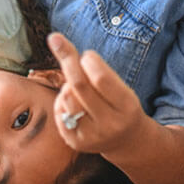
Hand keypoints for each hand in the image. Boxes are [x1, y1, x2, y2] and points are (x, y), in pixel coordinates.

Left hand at [47, 32, 145, 157]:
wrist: (126, 140)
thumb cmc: (120, 105)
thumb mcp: (121, 87)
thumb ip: (97, 71)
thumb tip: (57, 41)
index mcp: (126, 106)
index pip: (101, 78)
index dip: (89, 61)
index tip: (87, 54)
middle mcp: (110, 123)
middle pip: (79, 85)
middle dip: (68, 60)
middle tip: (58, 41)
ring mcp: (91, 135)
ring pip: (66, 97)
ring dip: (67, 84)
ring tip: (78, 88)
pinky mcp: (75, 142)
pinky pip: (59, 111)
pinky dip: (62, 100)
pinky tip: (73, 103)